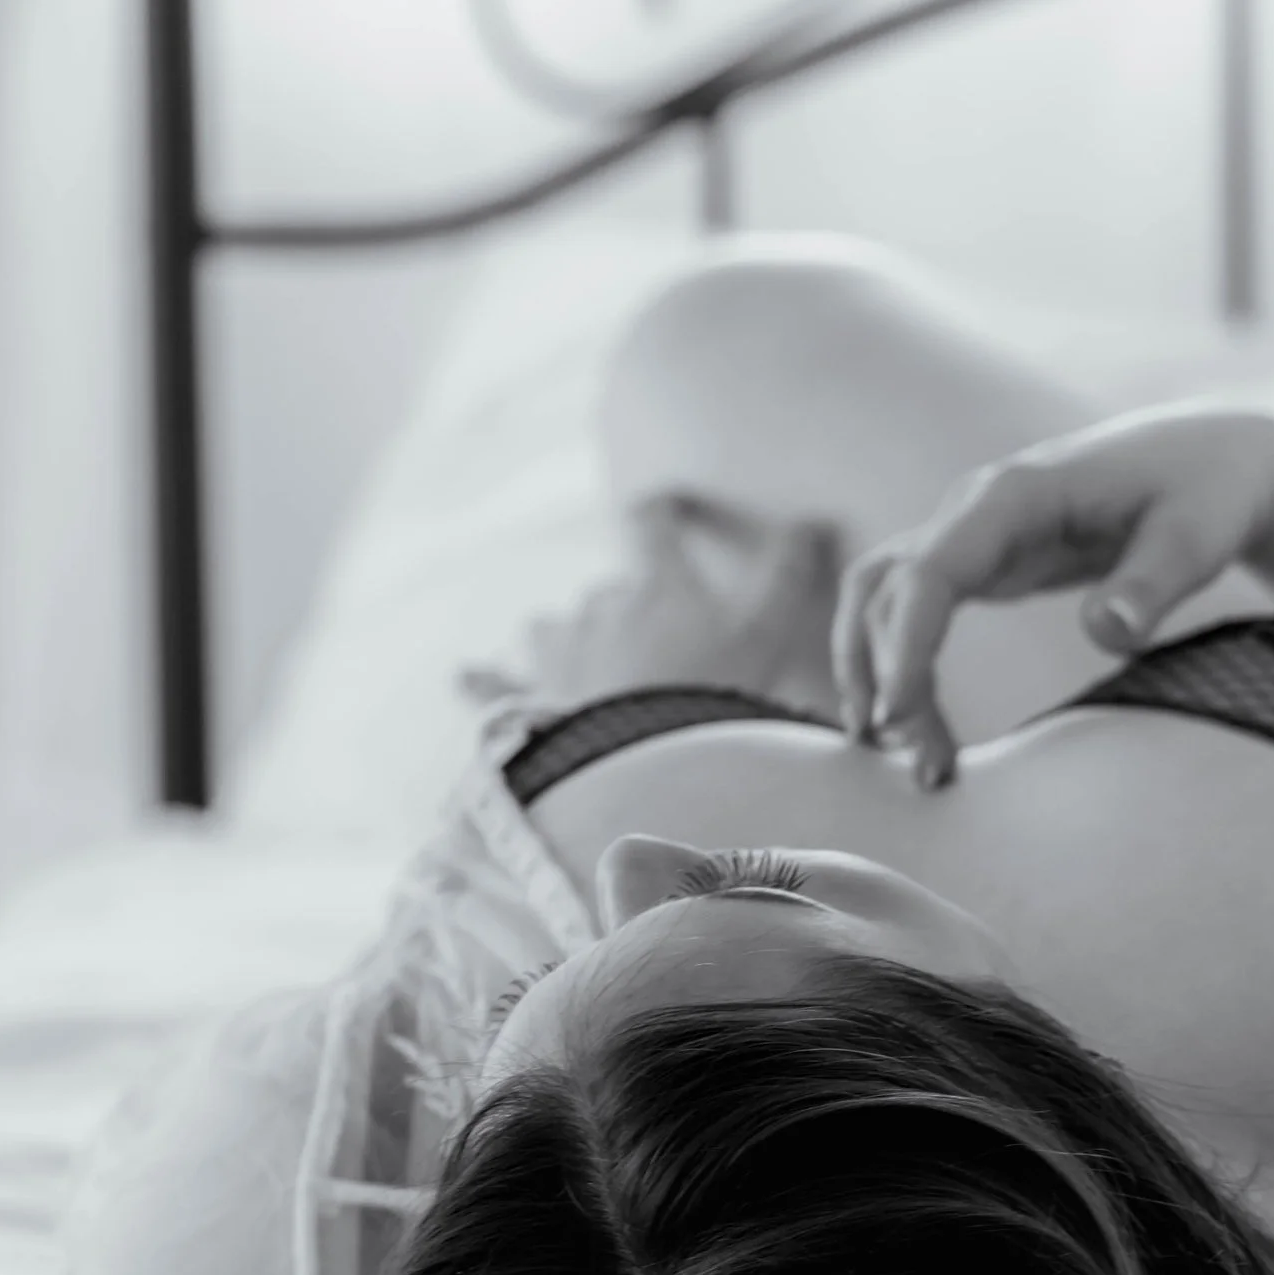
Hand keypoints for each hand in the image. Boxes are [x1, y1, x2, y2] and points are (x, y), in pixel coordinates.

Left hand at [461, 495, 842, 713]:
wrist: (645, 767)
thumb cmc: (711, 697)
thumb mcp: (766, 635)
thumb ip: (789, 575)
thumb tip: (815, 519)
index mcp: (655, 585)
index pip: (652, 524)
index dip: (662, 512)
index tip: (668, 507)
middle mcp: (598, 608)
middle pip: (608, 588)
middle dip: (627, 604)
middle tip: (656, 639)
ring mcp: (558, 655)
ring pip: (552, 625)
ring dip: (565, 634)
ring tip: (581, 658)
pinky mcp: (529, 702)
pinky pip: (493, 683)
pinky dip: (479, 677)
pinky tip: (459, 674)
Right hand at [831, 409, 1273, 786]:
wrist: (1209, 460)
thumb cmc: (1206, 494)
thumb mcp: (1196, 539)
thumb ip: (1153, 585)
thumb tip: (1109, 634)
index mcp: (1016, 495)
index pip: (931, 570)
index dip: (905, 643)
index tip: (900, 714)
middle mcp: (975, 509)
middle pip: (891, 592)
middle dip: (889, 678)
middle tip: (929, 769)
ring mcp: (970, 533)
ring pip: (882, 598)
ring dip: (872, 671)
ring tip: (899, 756)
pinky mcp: (977, 560)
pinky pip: (907, 606)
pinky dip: (890, 659)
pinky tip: (906, 722)